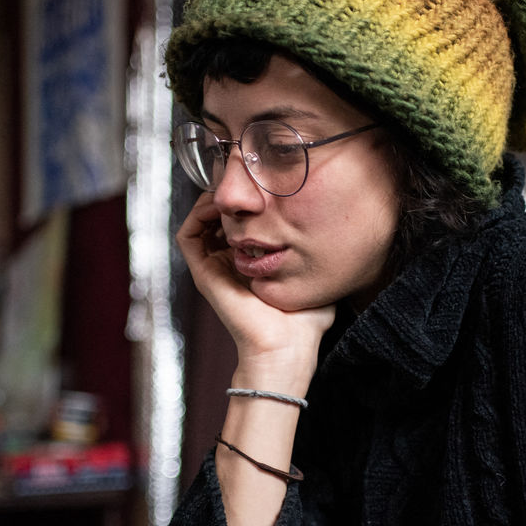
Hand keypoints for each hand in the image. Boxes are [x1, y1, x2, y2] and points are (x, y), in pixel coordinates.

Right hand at [175, 194, 333, 372]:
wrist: (286, 346)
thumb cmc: (305, 322)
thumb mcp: (317, 276)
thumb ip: (320, 255)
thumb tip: (338, 232)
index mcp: (251, 263)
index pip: (239, 222)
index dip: (246, 201)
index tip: (262, 185)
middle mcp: (229, 263)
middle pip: (217, 217)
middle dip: (227, 194)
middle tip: (242, 179)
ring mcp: (215, 268)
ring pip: (199, 222)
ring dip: (209, 201)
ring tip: (229, 189)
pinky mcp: (204, 274)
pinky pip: (187, 237)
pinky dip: (196, 216)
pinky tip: (218, 207)